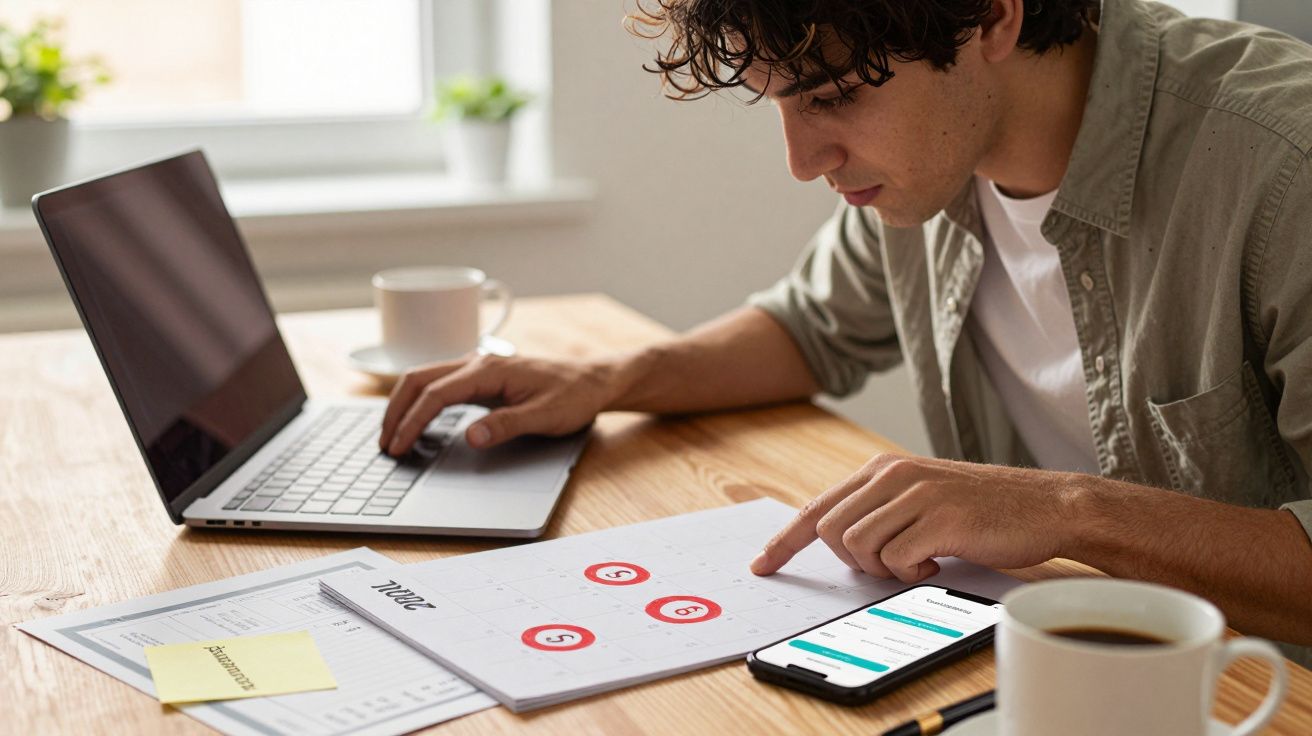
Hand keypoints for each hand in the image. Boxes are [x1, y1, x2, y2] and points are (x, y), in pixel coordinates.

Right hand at [379, 354, 615, 455]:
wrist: (593, 380)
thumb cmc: (573, 396)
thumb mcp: (545, 416)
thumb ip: (507, 426)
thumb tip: (471, 437)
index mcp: (489, 370)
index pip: (436, 394)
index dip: (413, 421)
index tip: (398, 445)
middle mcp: (478, 362)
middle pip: (419, 379)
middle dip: (396, 410)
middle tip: (384, 443)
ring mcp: (477, 368)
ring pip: (425, 378)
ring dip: (404, 404)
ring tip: (392, 434)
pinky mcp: (481, 377)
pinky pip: (440, 384)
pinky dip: (420, 401)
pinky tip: (418, 421)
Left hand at [749, 454, 1083, 582]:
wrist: (1046, 506)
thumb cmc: (984, 510)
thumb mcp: (921, 498)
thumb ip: (880, 510)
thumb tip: (838, 541)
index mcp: (882, 468)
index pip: (818, 507)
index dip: (785, 540)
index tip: (762, 564)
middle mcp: (893, 474)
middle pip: (830, 532)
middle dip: (853, 561)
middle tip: (892, 561)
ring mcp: (916, 494)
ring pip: (857, 548)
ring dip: (884, 568)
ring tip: (920, 557)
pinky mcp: (939, 518)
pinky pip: (894, 561)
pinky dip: (912, 572)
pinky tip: (939, 558)